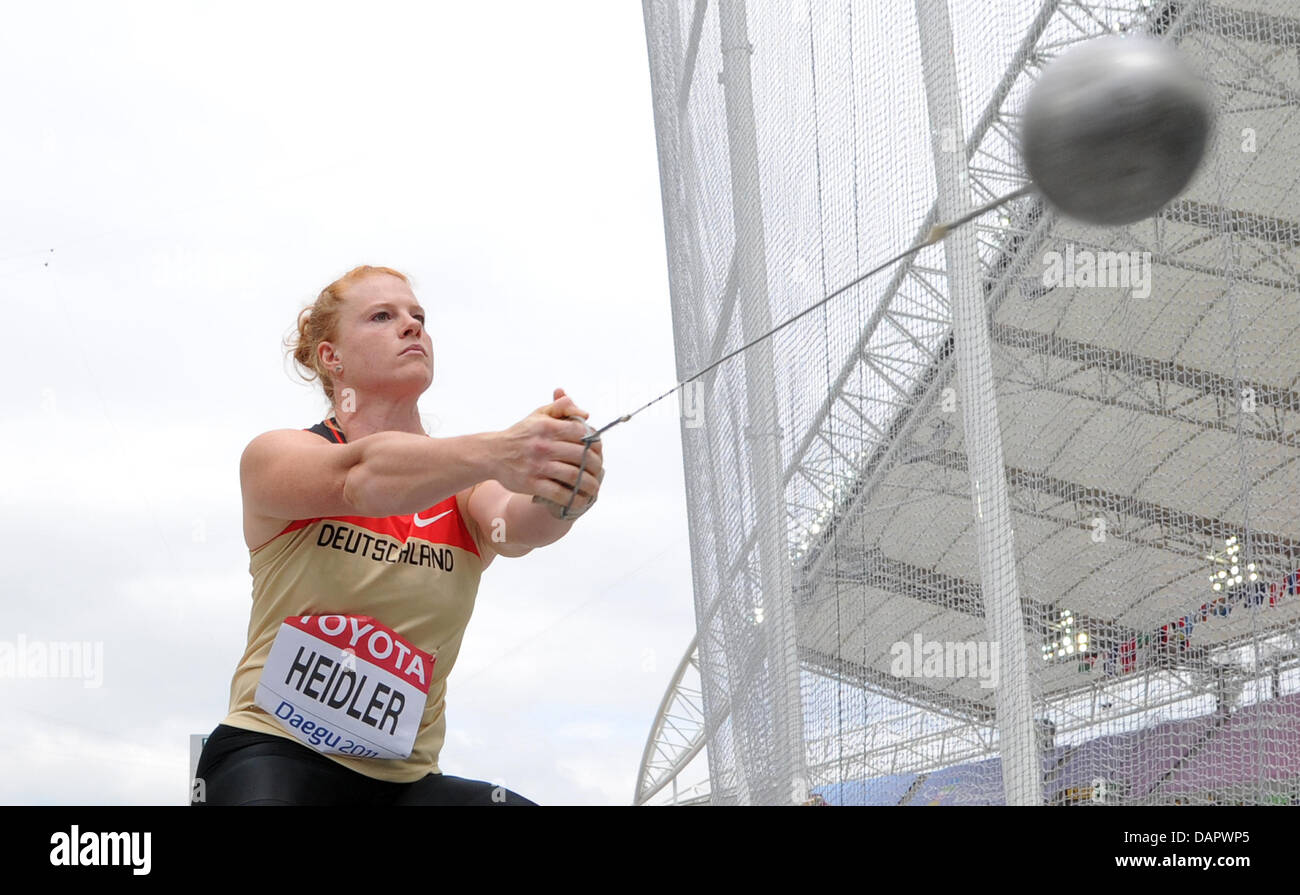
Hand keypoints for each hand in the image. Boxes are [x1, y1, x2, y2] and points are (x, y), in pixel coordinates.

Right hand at [493, 388, 604, 513]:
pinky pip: (558, 493)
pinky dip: (573, 499)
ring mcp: (537, 466)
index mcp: (547, 427)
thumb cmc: (521, 434)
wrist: (492, 453)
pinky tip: (581, 501)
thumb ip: (561, 408)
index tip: (599, 451)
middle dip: (596, 466)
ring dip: (589, 485)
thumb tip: (586, 414)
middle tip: (599, 471)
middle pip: (581, 456)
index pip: (581, 433)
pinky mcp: (531, 483)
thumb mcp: (539, 415)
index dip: (594, 443)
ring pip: (573, 476)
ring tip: (595, 488)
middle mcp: (543, 445)